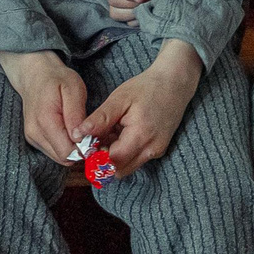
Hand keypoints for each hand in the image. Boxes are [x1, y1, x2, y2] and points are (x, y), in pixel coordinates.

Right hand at [0, 49, 88, 166]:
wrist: (34, 73)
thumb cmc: (56, 78)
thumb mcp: (73, 88)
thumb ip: (76, 114)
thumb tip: (80, 139)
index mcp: (45, 120)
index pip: (67, 152)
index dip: (84, 149)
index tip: (95, 138)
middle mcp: (35, 133)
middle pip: (64, 158)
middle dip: (80, 151)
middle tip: (90, 135)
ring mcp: (32, 137)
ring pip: (58, 158)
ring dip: (72, 150)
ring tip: (80, 132)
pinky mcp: (33, 139)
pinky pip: (53, 152)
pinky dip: (64, 147)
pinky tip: (70, 132)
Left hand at [82, 39, 202, 175]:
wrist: (174, 83)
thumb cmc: (146, 87)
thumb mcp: (119, 99)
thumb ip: (100, 119)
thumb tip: (79, 134)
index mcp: (140, 136)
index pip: (112, 161)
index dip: (96, 156)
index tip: (87, 143)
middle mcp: (151, 150)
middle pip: (119, 169)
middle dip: (104, 159)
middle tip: (97, 138)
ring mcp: (157, 152)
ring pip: (127, 167)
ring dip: (114, 156)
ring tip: (111, 132)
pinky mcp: (158, 150)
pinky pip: (136, 159)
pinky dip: (125, 152)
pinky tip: (122, 133)